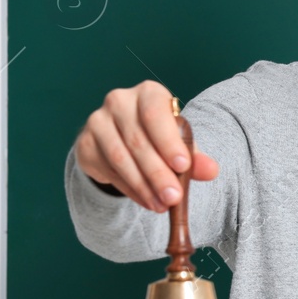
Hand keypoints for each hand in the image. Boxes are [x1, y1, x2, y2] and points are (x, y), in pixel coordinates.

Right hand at [75, 80, 218, 211]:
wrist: (123, 137)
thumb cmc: (159, 135)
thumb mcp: (180, 142)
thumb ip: (196, 156)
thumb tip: (211, 170)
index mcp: (148, 93)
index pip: (155, 113)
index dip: (168, 141)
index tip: (183, 166)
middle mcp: (119, 101)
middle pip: (138, 141)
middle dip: (158, 173)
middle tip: (174, 197)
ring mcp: (98, 122)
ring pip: (120, 158)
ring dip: (143, 186)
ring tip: (162, 205)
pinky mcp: (86, 143)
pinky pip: (108, 170)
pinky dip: (130, 189)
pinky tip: (147, 201)